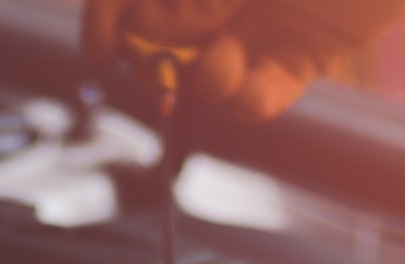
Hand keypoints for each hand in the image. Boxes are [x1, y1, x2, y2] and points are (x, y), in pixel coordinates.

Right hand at [81, 0, 404, 121]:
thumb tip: (145, 24)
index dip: (109, 20)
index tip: (100, 52)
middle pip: (164, 39)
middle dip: (156, 67)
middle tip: (160, 82)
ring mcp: (264, 20)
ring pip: (210, 73)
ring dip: (208, 80)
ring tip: (228, 63)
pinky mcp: (304, 53)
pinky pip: (262, 93)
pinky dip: (252, 102)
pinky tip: (254, 89)